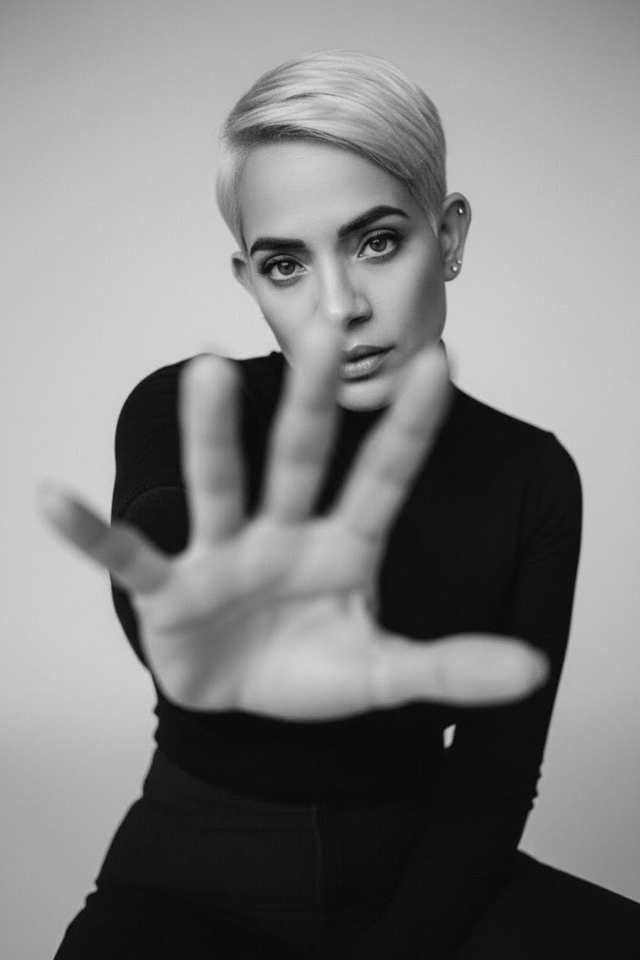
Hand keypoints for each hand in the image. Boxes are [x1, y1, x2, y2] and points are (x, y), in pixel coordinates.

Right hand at [39, 321, 547, 718]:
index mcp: (343, 547)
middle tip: (323, 328)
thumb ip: (450, 667)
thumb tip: (535, 669)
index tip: (440, 361)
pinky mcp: (168, 589)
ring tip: (205, 368)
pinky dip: (93, 533)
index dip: (410, 430)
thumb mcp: (383, 673)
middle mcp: (282, 533)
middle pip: (299, 458)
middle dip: (313, 400)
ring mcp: (222, 555)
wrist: (241, 701)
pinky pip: (127, 557)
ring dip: (211, 434)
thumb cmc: (308, 668)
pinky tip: (54, 500)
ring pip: (219, 486)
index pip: (384, 481)